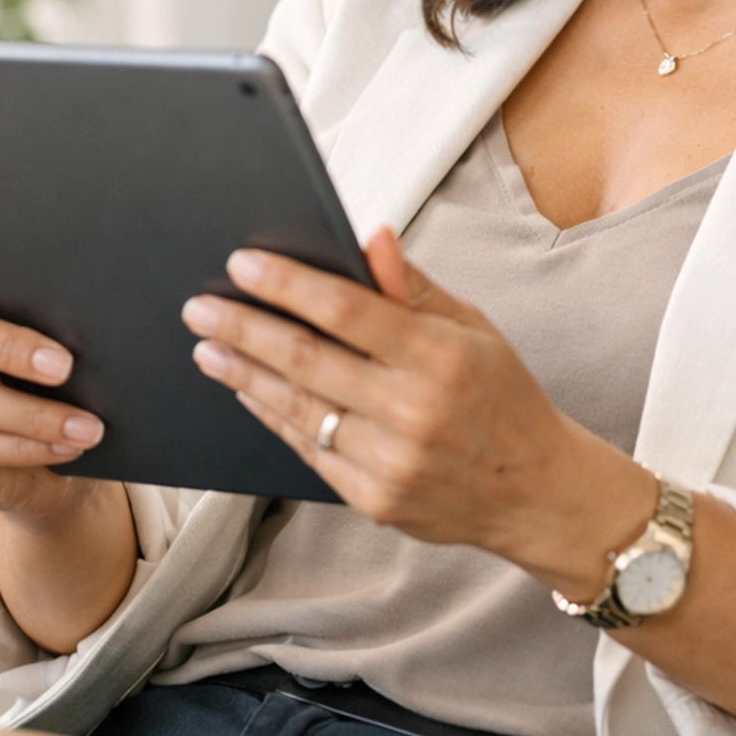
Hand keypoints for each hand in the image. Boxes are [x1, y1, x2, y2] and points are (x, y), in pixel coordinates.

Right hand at [0, 232, 106, 519]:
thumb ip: (47, 316)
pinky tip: (65, 447)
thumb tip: (96, 312)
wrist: (34, 455)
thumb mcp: (46, 339)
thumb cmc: (44, 379)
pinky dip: (29, 448)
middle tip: (65, 365)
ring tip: (88, 427)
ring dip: (38, 416)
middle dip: (12, 347)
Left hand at [182, 229, 654, 599]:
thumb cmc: (503, 396)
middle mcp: (412, 410)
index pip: (347, 310)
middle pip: (306, 360)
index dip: (288, 285)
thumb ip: (412, 287)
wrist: (535, 493)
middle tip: (199, 308)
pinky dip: (272, 415)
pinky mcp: (373, 498)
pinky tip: (248, 391)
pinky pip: (306, 450)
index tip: (242, 264)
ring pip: (297, 408)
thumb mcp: (473, 329)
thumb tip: (370, 236)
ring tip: (208, 348)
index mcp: (440, 357)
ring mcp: (390, 460)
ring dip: (243, 375)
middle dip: (244, 329)